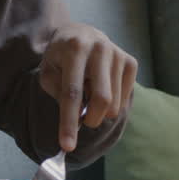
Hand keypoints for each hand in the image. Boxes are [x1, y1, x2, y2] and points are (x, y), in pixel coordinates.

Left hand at [38, 22, 137, 150]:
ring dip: (100, 111)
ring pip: (115, 103)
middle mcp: (100, 47)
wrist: (80, 33)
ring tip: (90, 94)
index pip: (72, 92)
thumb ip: (59, 94)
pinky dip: (112, 103)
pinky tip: (102, 88)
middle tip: (83, 121)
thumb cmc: (60, 58)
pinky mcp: (130, 61)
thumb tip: (78, 119)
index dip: (69, 122)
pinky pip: (125, 98)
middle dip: (91, 120)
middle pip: (101, 99)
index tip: (67, 146)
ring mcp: (118, 53)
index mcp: (74, 48)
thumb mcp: (48, 72)